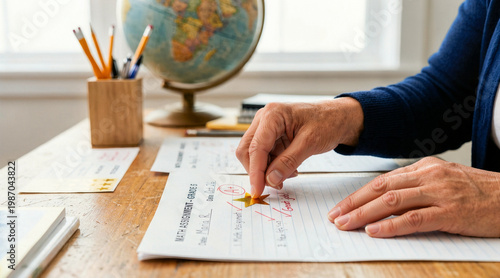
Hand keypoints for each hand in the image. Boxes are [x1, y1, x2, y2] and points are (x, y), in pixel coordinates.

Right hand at [236, 97, 363, 196]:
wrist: (337, 117)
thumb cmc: (327, 122)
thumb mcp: (310, 143)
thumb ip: (288, 161)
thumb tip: (270, 179)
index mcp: (272, 115)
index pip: (256, 147)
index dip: (255, 171)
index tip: (257, 190)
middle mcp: (264, 119)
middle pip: (247, 150)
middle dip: (258, 171)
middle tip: (275, 185)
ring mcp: (265, 127)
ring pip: (254, 155)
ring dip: (267, 170)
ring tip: (288, 175)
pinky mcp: (270, 136)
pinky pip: (264, 155)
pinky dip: (272, 166)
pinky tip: (288, 169)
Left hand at [328, 157, 499, 237]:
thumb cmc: (478, 192)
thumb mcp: (444, 180)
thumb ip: (416, 187)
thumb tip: (386, 199)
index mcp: (424, 168)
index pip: (381, 180)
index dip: (358, 195)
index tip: (341, 206)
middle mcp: (428, 176)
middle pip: (380, 188)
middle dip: (353, 203)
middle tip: (334, 216)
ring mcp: (439, 193)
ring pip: (392, 201)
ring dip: (364, 214)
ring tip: (346, 225)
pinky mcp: (450, 212)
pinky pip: (414, 218)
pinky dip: (391, 225)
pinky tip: (374, 231)